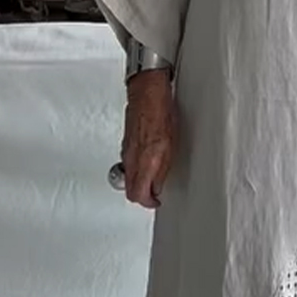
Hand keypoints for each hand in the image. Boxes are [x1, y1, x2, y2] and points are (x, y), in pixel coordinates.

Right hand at [121, 70, 174, 208]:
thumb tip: (158, 185)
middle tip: (153, 196)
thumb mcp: (170, 146)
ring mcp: (126, 151)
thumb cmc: (160, 113)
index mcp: (144, 162)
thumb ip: (162, 169)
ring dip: (138, 183)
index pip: (138, 195)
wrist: (147, 92)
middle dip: (141, 197)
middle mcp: (131, 158)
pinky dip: (135, 170)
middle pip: (129, 190)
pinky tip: (146, 164)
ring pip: (127, 177)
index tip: (156, 202)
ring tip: (151, 181)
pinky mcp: (125, 144)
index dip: (148, 203)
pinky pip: (127, 164)